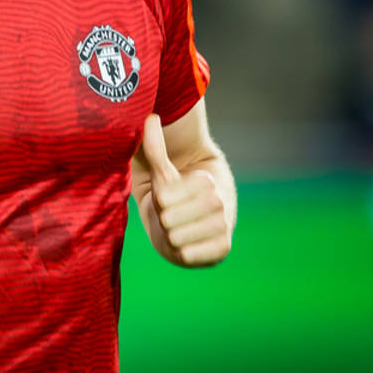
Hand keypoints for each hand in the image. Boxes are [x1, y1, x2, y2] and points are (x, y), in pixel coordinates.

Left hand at [139, 114, 231, 266]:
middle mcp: (219, 203)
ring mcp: (223, 227)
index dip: (160, 202)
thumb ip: (155, 145)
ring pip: (176, 238)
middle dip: (164, 220)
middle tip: (172, 218)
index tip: (168, 200)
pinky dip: (183, 254)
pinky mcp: (223, 250)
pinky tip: (187, 245)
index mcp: (206, 181)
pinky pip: (190, 255)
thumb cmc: (173, 195)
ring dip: (172, 237)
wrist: (189, 224)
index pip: (164, 198)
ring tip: (179, 230)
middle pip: (169, 219)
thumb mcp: (162, 172)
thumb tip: (149, 116)